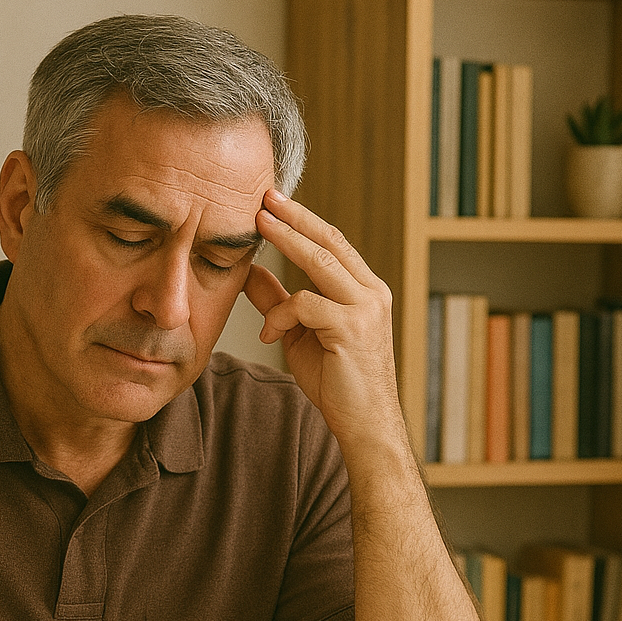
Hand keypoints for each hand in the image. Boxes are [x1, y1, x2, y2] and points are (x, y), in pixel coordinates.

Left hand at [243, 190, 401, 450]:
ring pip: (320, 263)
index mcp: (364, 290)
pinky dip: (280, 315)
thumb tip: (250, 273)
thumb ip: (279, 303)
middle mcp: (372, 293)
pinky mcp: (352, 328)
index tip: (273, 202)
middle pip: (329, 241)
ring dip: (286, 241)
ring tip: (259, 227)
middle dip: (294, 217)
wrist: (363, 423)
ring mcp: (366, 309)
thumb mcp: (300, 334)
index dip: (302, 220)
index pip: (332, 243)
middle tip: (264, 197)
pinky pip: (306, 305)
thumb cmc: (336, 382)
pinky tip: (268, 334)